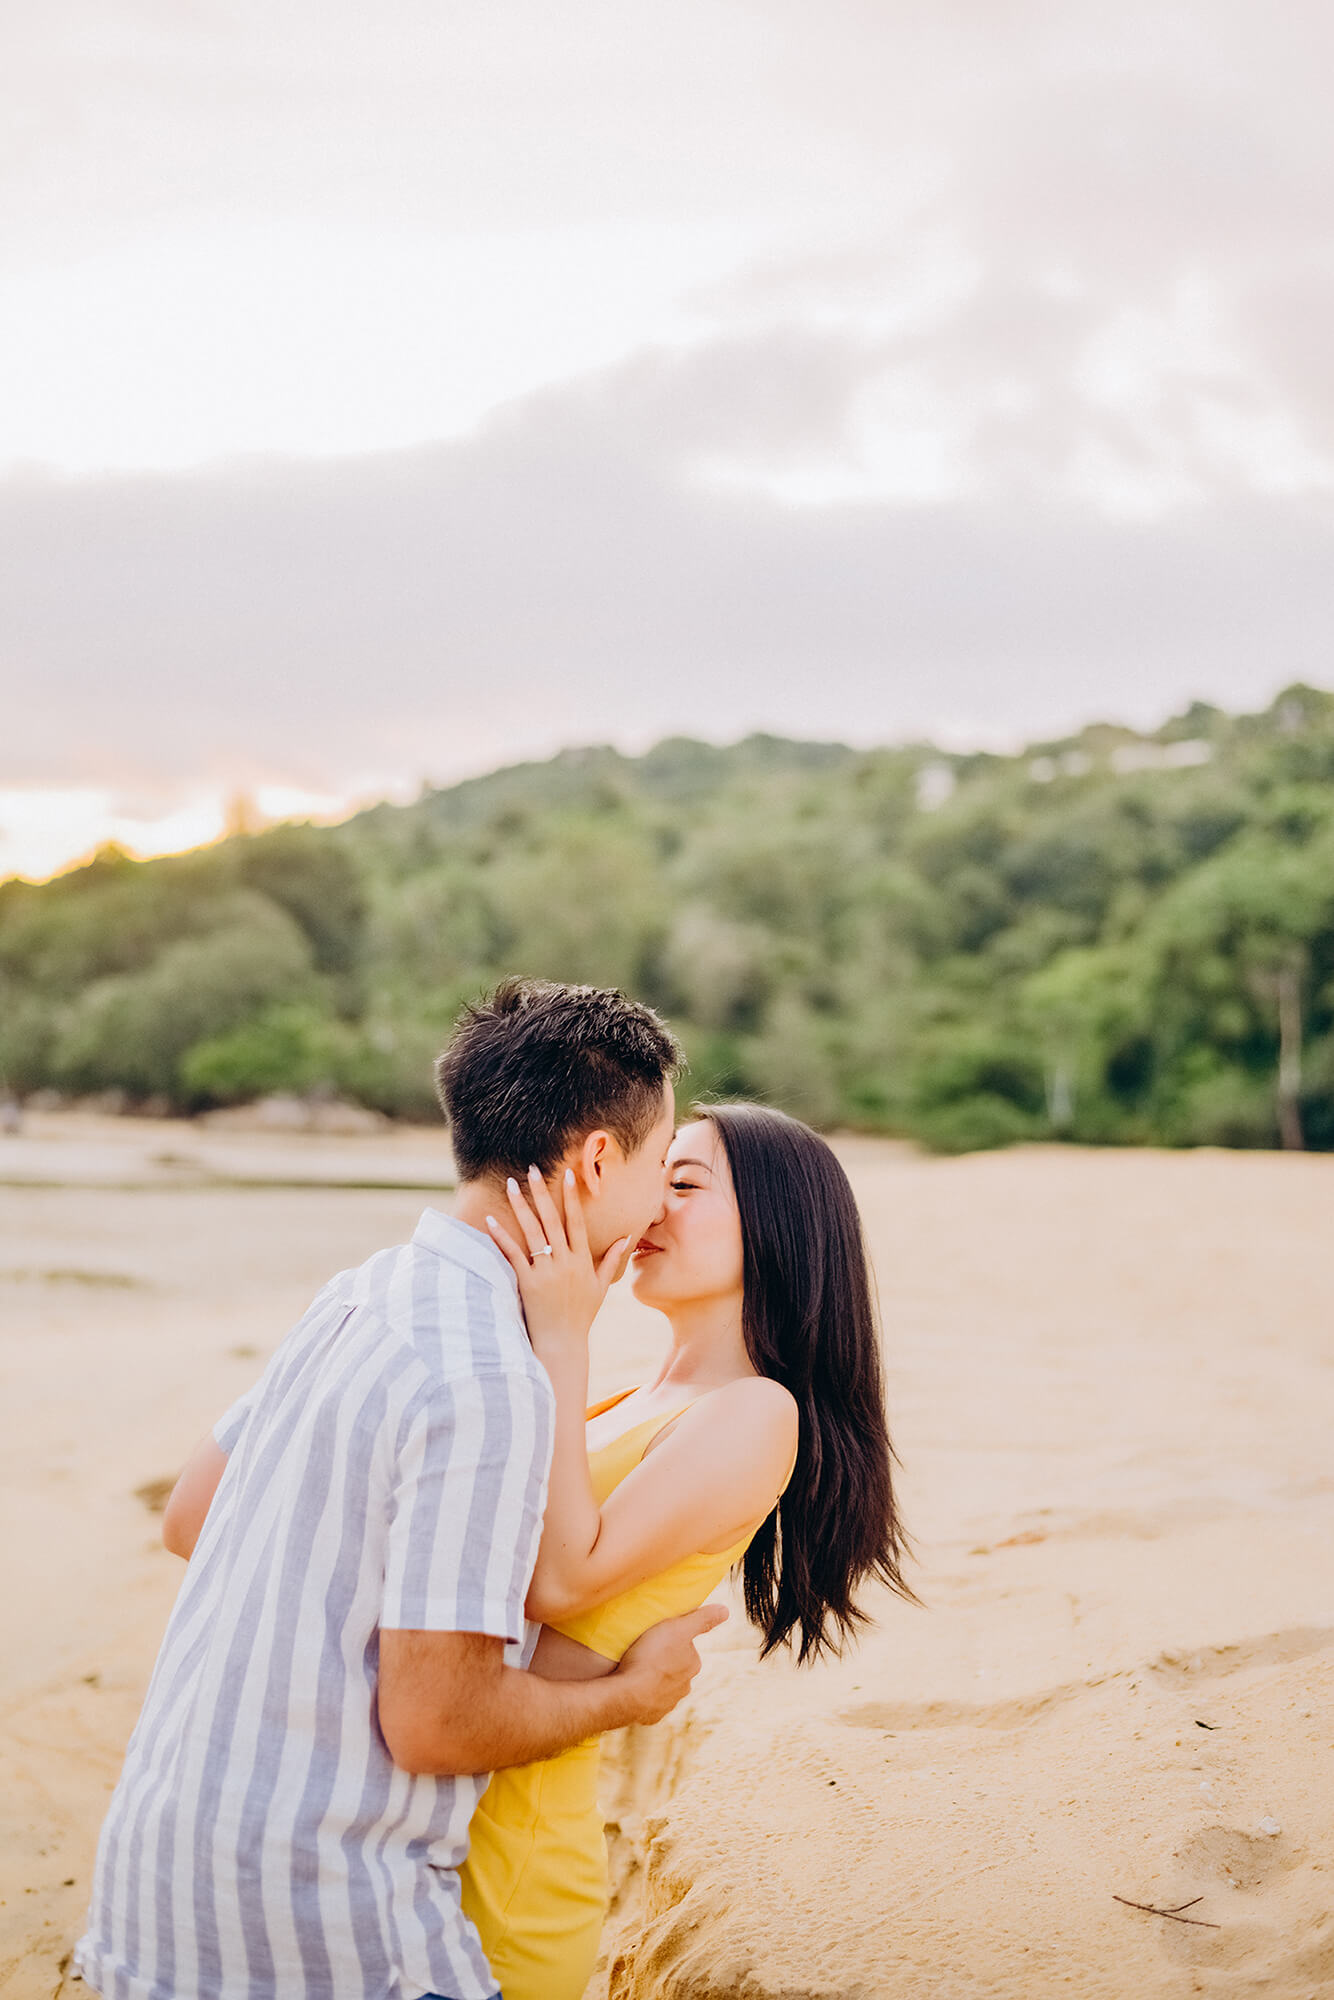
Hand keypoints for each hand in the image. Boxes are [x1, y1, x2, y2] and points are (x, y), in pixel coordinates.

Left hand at [486, 1166, 629, 1348]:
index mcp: (583, 1260)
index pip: (578, 1221)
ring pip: (532, 1232)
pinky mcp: (528, 1283)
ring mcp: (547, 1272)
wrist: (563, 1343)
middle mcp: (565, 1262)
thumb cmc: (581, 1316)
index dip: (573, 1197)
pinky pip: (513, 1255)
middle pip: (552, 1220)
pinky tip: (490, 1221)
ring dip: (521, 1206)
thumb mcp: (600, 1287)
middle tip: (533, 1169)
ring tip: (511, 1185)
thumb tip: (626, 1237)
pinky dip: (502, 1237)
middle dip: (543, 1192)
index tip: (569, 1175)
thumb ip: (611, 1259)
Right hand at [613, 1604, 728, 1724]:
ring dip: (652, 1678)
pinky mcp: (651, 1716)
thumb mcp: (678, 1628)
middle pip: (675, 1668)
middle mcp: (685, 1687)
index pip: (686, 1648)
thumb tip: (725, 1610)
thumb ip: (702, 1619)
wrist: (628, 1694)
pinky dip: (641, 1694)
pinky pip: (647, 1701)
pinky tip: (632, 1686)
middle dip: (663, 1661)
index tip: (657, 1636)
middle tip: (645, 1651)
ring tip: (635, 1668)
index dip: (672, 1640)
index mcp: (693, 1665)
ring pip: (662, 1686)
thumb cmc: (653, 1657)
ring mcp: (667, 1703)